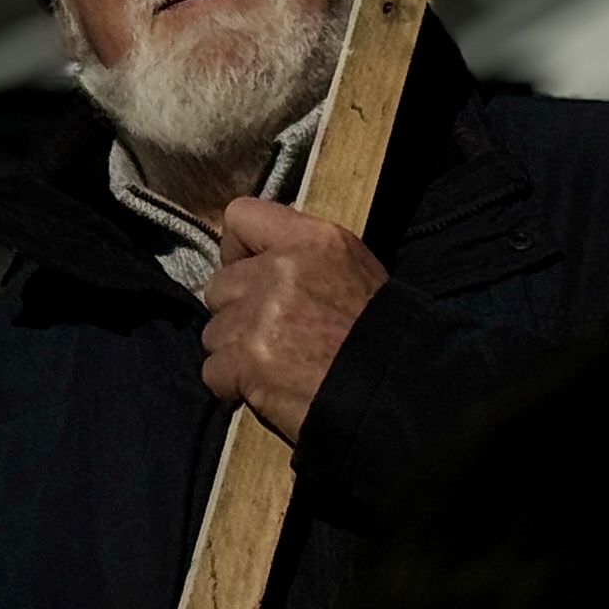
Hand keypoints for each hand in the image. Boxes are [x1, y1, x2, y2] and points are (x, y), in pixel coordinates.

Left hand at [201, 200, 382, 440]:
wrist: (396, 392)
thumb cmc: (379, 336)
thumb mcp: (352, 269)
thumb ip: (302, 256)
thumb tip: (258, 260)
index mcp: (312, 241)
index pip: (240, 217)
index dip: (238, 250)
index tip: (251, 273)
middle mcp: (281, 270)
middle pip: (219, 285)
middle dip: (237, 312)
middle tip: (270, 335)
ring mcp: (260, 316)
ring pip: (214, 332)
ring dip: (235, 352)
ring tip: (274, 366)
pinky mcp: (248, 360)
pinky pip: (213, 371)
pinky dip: (233, 385)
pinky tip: (266, 389)